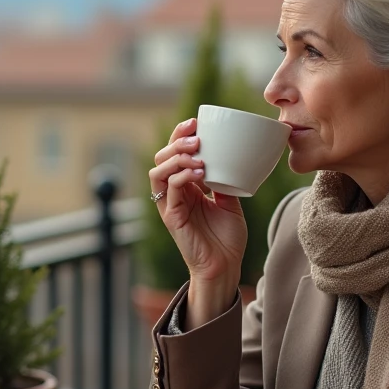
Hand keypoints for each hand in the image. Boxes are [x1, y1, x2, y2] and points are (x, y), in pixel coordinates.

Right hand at [149, 118, 246, 288]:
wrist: (226, 266)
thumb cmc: (227, 238)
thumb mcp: (230, 201)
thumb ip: (224, 180)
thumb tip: (229, 156)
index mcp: (186, 186)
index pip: (174, 154)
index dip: (180, 136)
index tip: (196, 122)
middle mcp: (174, 193)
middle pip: (162, 158)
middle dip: (176, 142)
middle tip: (197, 137)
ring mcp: (170, 205)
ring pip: (158, 171)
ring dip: (176, 157)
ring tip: (197, 153)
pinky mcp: (171, 218)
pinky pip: (168, 190)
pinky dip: (182, 177)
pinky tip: (199, 172)